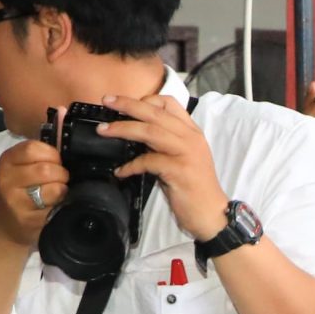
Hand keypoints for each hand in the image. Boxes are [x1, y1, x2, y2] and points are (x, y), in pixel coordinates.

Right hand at [0, 137, 70, 248]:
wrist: (6, 226)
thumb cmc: (20, 192)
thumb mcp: (21, 168)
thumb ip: (38, 157)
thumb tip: (66, 148)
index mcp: (7, 160)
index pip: (33, 148)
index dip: (52, 154)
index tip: (55, 162)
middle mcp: (7, 179)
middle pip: (46, 169)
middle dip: (61, 174)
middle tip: (60, 180)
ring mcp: (15, 200)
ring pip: (53, 188)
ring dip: (61, 190)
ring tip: (57, 193)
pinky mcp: (27, 218)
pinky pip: (54, 206)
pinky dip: (59, 205)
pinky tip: (52, 206)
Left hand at [96, 90, 231, 241]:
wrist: (211, 214)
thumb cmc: (193, 188)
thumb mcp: (181, 158)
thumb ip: (164, 143)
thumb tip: (135, 134)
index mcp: (192, 131)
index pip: (170, 104)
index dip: (147, 99)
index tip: (125, 103)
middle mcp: (190, 137)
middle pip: (155, 113)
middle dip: (128, 105)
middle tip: (107, 102)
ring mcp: (186, 153)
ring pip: (150, 132)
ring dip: (123, 129)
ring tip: (103, 130)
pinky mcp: (179, 170)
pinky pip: (148, 161)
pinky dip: (131, 166)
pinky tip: (120, 171)